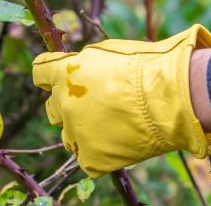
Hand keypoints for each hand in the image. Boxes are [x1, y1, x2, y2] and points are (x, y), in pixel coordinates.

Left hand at [31, 25, 210, 177]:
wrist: (171, 96)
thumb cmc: (146, 66)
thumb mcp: (109, 52)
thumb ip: (85, 63)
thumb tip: (78, 66)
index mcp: (65, 72)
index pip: (39, 73)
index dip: (50, 75)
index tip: (61, 77)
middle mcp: (64, 102)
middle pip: (52, 107)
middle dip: (68, 103)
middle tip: (94, 103)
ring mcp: (76, 132)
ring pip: (68, 135)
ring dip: (82, 129)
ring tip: (111, 124)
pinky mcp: (92, 158)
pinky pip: (86, 159)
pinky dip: (98, 154)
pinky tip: (117, 143)